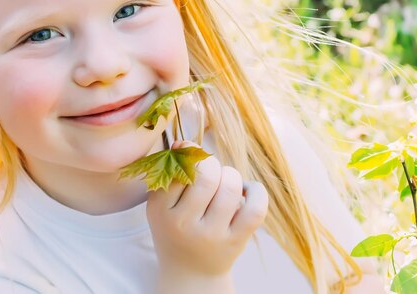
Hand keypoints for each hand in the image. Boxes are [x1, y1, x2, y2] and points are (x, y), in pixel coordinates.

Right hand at [146, 140, 268, 277]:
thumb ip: (168, 174)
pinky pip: (255, 209)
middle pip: (206, 175)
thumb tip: (184, 142)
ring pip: (229, 187)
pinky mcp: (235, 241)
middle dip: (212, 163)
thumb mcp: (160, 205)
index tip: (190, 155)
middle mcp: (185, 224)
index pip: (178, 169)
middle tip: (210, 171)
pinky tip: (247, 190)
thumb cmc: (175, 229)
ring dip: (231, 175)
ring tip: (226, 182)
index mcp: (161, 211)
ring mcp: (212, 235)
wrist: (190, 273)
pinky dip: (256, 192)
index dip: (189, 153)